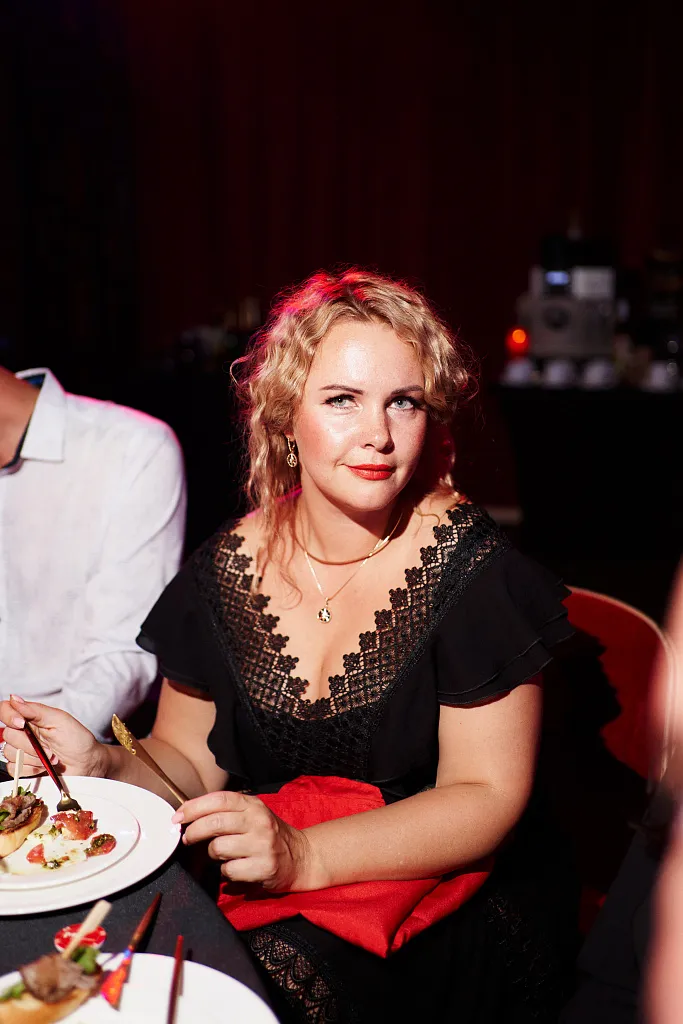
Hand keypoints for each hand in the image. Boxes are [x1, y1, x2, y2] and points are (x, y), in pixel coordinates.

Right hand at [0, 695, 108, 777]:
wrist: (87, 764)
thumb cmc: (78, 739)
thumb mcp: (60, 720)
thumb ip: (35, 710)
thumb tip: (14, 698)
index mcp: (31, 717)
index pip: (5, 710)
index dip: (9, 716)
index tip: (21, 723)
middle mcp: (24, 733)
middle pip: (8, 735)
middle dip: (29, 744)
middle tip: (49, 747)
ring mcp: (23, 750)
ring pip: (9, 753)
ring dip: (32, 758)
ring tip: (50, 757)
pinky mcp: (24, 767)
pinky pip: (14, 769)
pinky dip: (29, 769)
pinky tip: (43, 767)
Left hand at [173, 791, 312, 890]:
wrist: (300, 856)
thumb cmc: (268, 834)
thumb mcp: (252, 814)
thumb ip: (226, 812)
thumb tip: (188, 816)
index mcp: (253, 805)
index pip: (218, 799)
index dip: (193, 807)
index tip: (177, 818)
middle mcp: (258, 821)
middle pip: (214, 823)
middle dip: (194, 832)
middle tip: (187, 839)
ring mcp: (262, 844)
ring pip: (218, 848)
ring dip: (213, 855)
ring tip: (222, 854)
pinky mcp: (264, 867)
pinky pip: (229, 871)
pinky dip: (226, 872)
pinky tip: (236, 867)